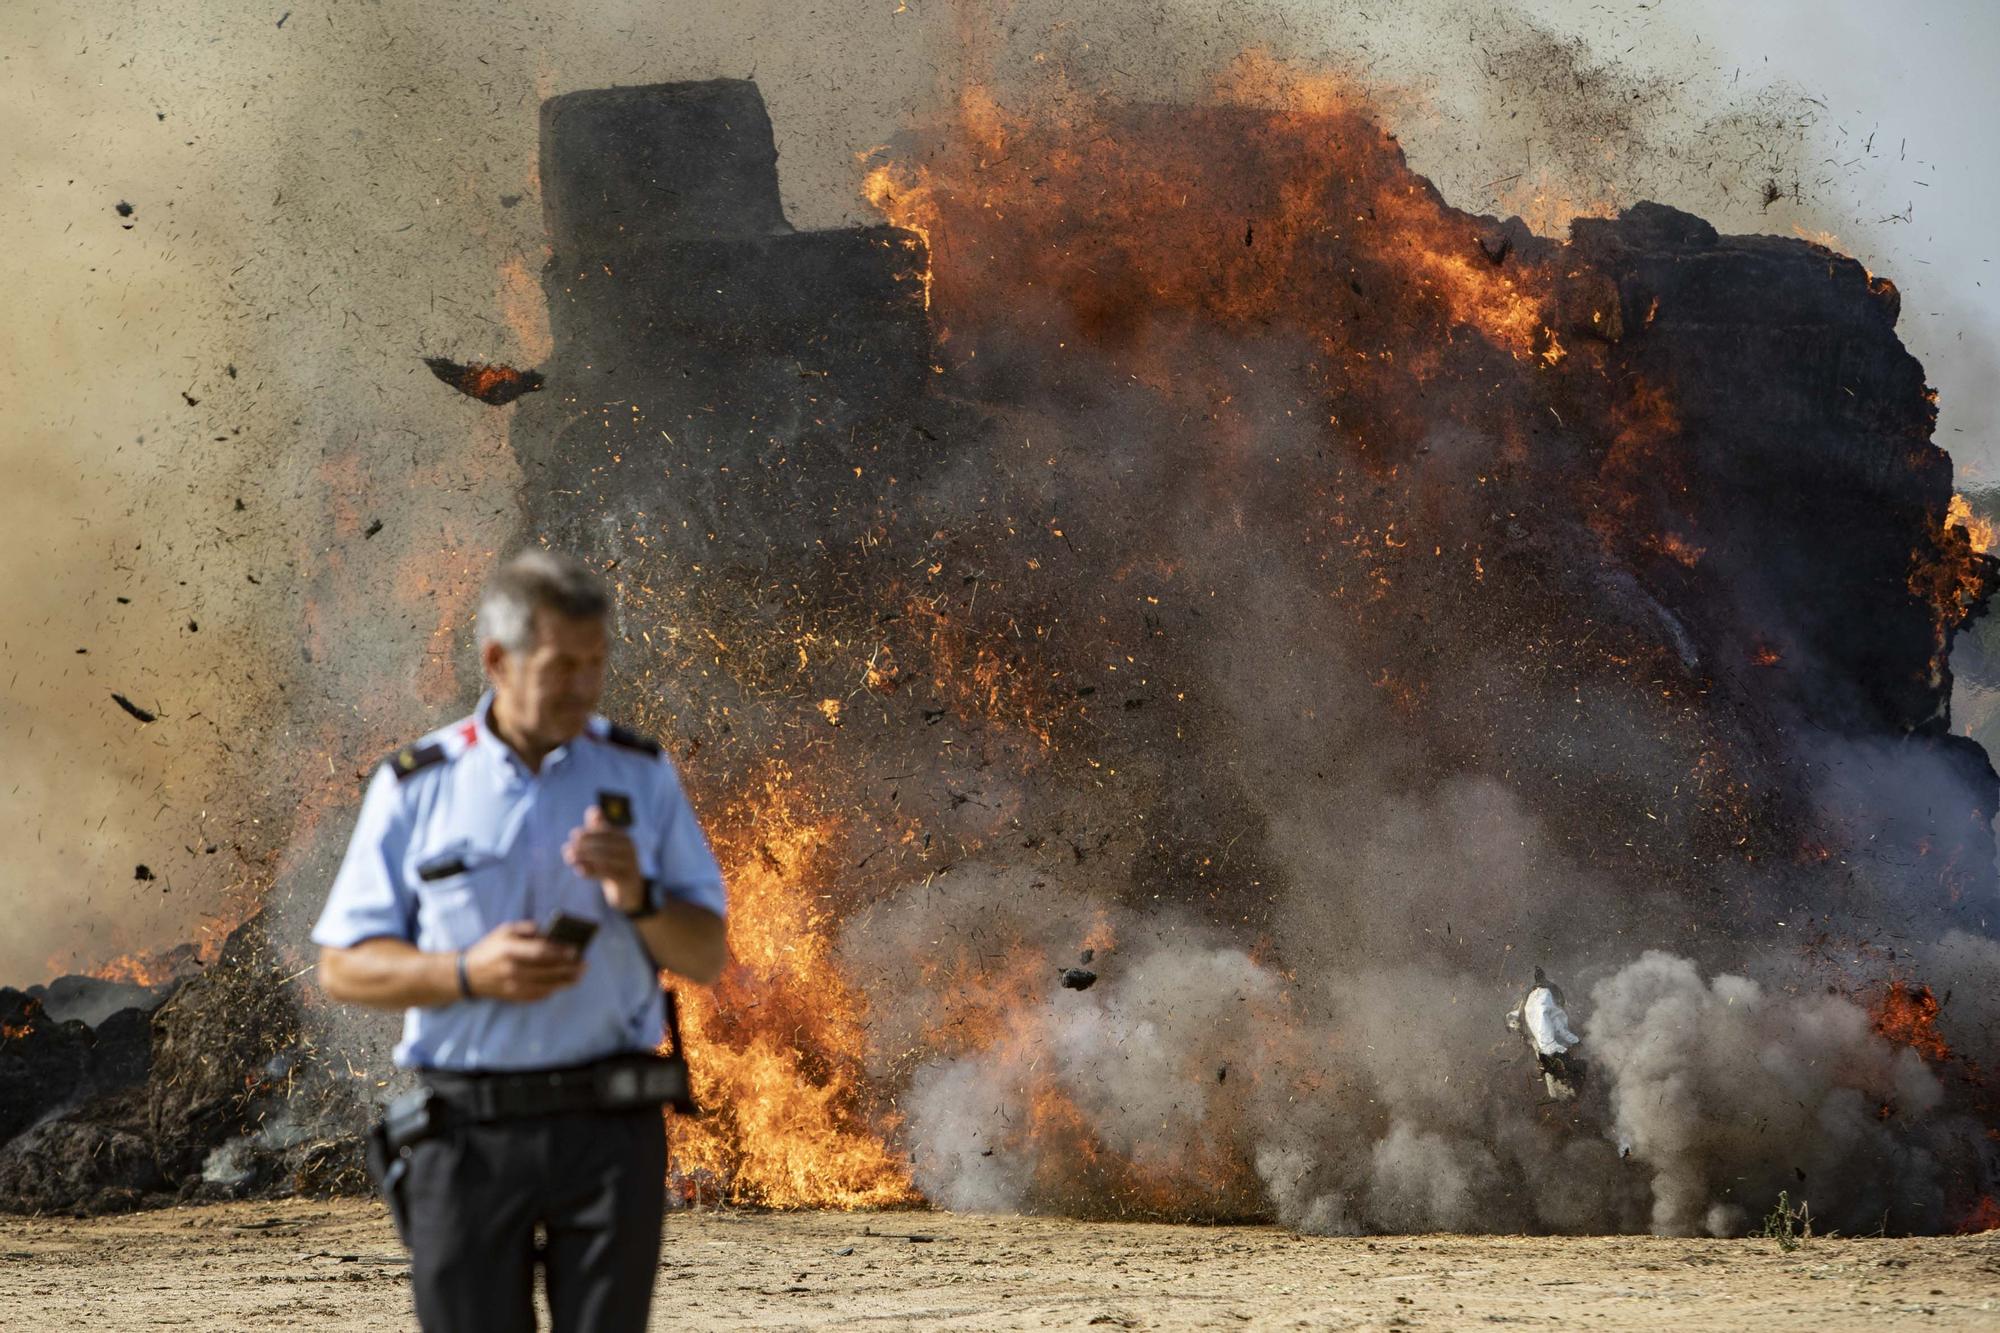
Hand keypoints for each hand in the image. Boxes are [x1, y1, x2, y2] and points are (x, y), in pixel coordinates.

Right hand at [462, 921, 585, 1001]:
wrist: (467, 975)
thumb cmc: (490, 948)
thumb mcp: (505, 931)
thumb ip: (528, 929)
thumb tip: (551, 932)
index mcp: (509, 950)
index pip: (540, 952)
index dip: (560, 952)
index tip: (576, 951)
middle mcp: (511, 970)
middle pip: (547, 970)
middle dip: (569, 968)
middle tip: (584, 964)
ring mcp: (512, 986)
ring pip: (546, 986)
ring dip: (565, 981)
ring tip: (579, 976)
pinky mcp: (513, 997)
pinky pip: (538, 996)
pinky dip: (552, 990)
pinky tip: (562, 985)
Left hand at [564, 806, 644, 913]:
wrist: (629, 889)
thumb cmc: (614, 863)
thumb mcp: (607, 845)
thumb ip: (599, 828)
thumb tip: (593, 810)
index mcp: (624, 837)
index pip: (605, 830)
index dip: (588, 832)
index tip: (573, 835)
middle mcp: (630, 849)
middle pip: (604, 844)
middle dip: (583, 846)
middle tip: (567, 850)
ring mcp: (630, 864)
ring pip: (604, 858)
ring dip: (583, 858)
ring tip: (569, 859)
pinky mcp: (626, 879)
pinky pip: (607, 873)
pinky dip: (591, 871)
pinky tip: (579, 870)